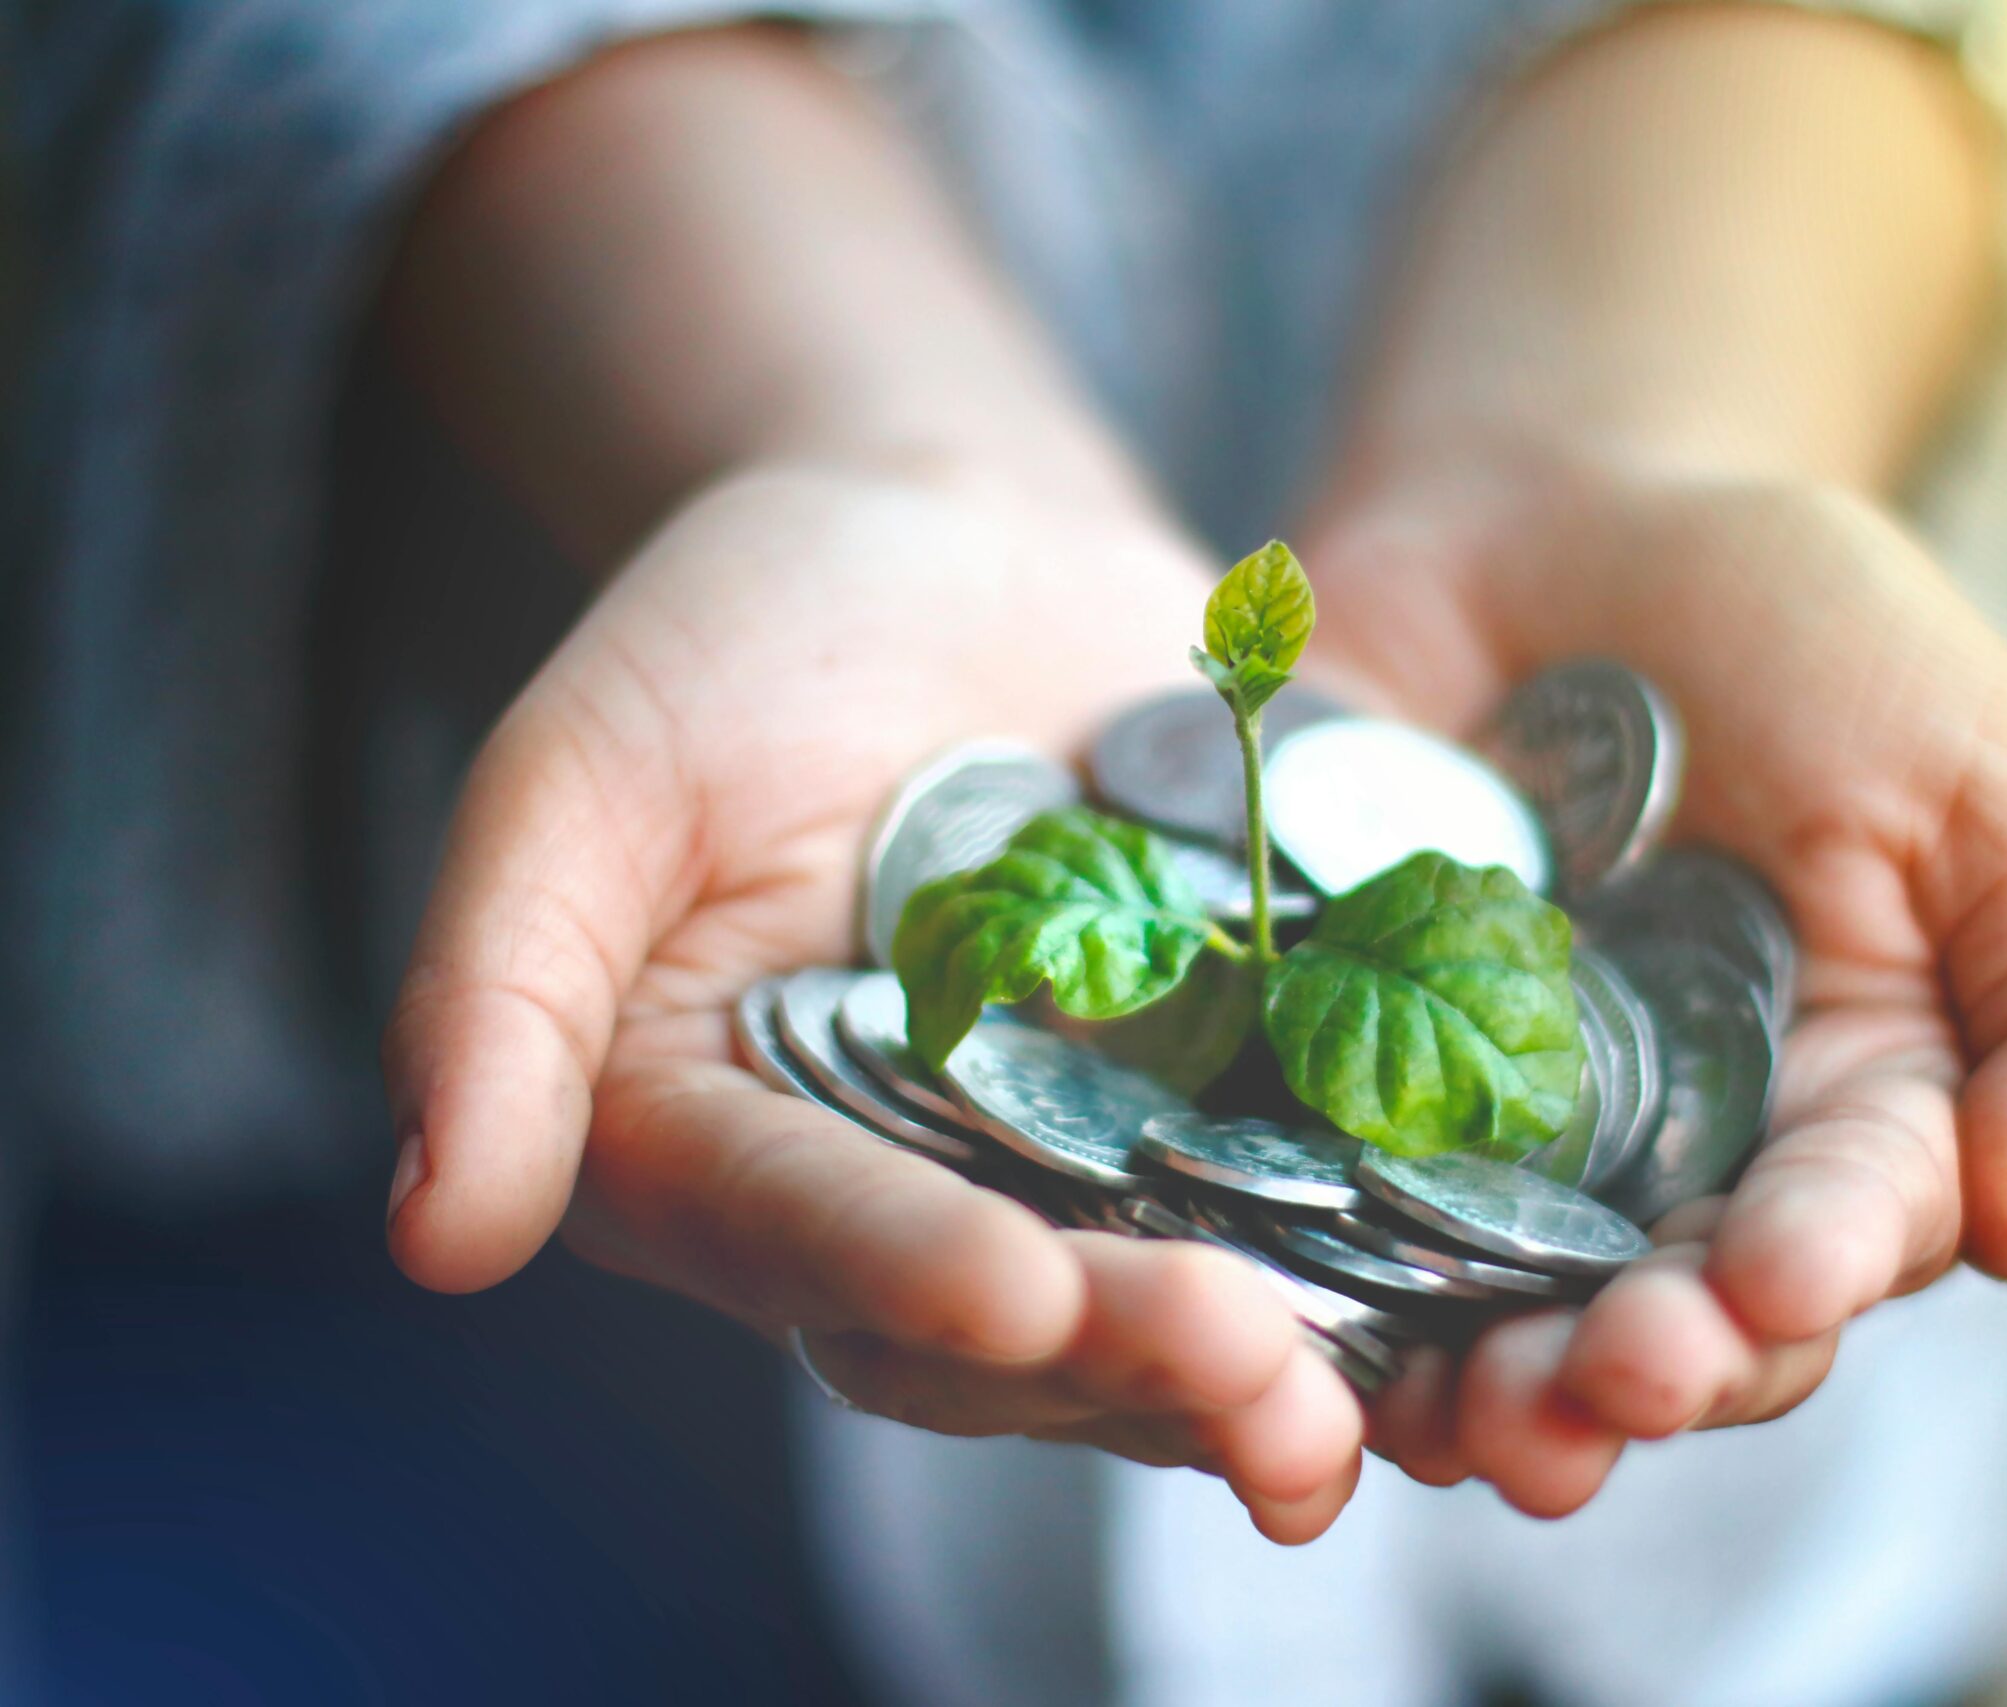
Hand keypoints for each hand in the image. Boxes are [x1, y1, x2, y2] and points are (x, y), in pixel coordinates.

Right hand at [383, 464, 1365, 1541]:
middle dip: (1134, 1357)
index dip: (906, 1273)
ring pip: (1174, 1310)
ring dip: (1275, 1371)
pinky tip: (1492, 1304)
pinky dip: (1393, 1268)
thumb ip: (497, 990)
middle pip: (1015, 1328)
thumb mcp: (585, 773)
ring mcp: (1083, 1171)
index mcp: (728, 1157)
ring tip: (1371, 1401)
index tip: (1011, 1296)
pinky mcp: (1235, 1111)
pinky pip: (1313, 1211)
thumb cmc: (728, 638)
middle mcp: (908, 1205)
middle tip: (1258, 1378)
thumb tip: (438, 1236)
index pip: (809, 1237)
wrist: (947, 539)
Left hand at [1304, 452, 2006, 1514]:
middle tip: (1611, 1379)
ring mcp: (1498, 1153)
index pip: (1845, 1236)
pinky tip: (1304, 1341)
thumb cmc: (1804, 639)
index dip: (1812, 1270)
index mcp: (1851, 1123)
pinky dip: (1318, 1300)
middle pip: (1673, 1327)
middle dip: (1649, 1368)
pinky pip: (1319, 1227)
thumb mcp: (1993, 786)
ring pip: (1497, 1323)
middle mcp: (1677, 1178)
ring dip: (1489, 1392)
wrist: (1549, 518)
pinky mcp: (1335, 1102)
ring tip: (1470, 1416)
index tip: (1774, 1276)